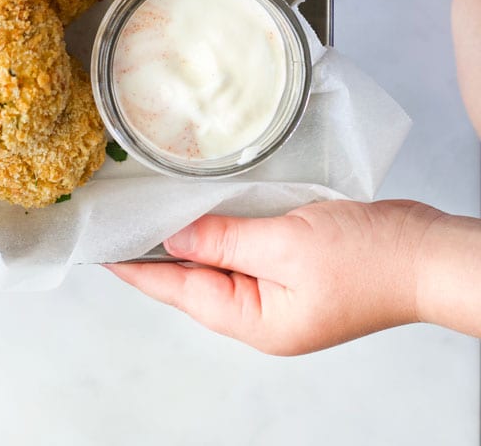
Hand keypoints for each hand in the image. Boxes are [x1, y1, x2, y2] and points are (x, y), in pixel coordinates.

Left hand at [105, 199, 442, 354]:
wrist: (426, 253)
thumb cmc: (369, 259)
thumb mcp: (286, 244)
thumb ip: (224, 240)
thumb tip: (174, 238)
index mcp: (255, 319)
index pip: (179, 290)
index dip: (138, 267)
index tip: (102, 249)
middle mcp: (262, 312)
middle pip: (195, 279)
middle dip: (159, 250)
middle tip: (123, 219)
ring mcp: (281, 292)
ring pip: (221, 262)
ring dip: (192, 237)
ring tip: (154, 210)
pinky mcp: (296, 268)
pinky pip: (248, 249)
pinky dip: (226, 229)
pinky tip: (210, 209)